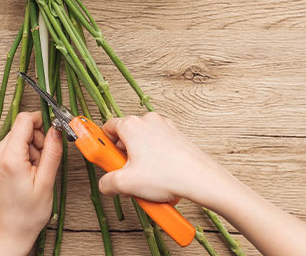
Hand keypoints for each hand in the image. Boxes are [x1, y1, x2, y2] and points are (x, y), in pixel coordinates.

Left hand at [0, 111, 62, 255]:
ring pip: (16, 135)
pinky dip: (20, 152)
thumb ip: (52, 151)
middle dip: (36, 139)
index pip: (24, 120)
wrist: (10, 230)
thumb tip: (56, 128)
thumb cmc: (28, 213)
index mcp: (8, 158)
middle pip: (20, 127)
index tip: (50, 133)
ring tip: (33, 169)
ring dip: (28, 147)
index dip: (40, 122)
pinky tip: (24, 170)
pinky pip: (9, 144)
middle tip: (42, 161)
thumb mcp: (47, 182)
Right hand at [98, 112, 228, 205]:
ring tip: (146, 180)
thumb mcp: (127, 184)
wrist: (201, 179)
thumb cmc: (167, 175)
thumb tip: (105, 184)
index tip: (104, 157)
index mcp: (131, 125)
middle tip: (125, 174)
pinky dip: (156, 159)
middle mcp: (147, 121)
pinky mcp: (176, 135)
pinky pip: (158, 145)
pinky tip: (160, 178)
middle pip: (125, 136)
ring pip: (143, 141)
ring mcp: (164, 126)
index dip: (103, 145)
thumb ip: (107, 183)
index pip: (107, 128)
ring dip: (140, 159)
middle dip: (123, 156)